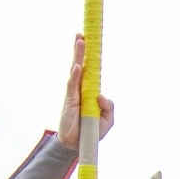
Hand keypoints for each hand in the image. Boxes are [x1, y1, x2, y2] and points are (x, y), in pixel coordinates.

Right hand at [56, 35, 115, 151]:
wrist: (79, 144)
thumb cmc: (92, 130)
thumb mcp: (107, 120)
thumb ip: (109, 107)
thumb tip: (102, 95)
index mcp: (90, 90)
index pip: (90, 70)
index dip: (90, 57)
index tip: (90, 41)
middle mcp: (81, 88)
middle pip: (81, 65)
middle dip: (81, 49)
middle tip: (82, 33)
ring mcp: (74, 93)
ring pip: (75, 70)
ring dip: (78, 55)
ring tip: (80, 41)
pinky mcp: (70, 101)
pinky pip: (72, 86)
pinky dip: (75, 76)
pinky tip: (77, 67)